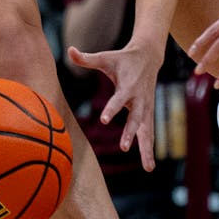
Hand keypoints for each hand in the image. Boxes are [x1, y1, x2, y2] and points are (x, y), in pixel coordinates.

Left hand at [66, 41, 162, 170]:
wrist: (149, 56)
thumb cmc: (122, 58)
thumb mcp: (105, 57)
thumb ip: (87, 58)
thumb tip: (69, 49)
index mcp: (128, 85)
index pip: (119, 99)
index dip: (112, 109)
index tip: (104, 120)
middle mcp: (139, 98)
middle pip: (136, 118)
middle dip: (130, 133)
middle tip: (124, 147)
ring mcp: (146, 107)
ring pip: (147, 130)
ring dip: (147, 148)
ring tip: (148, 168)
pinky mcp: (148, 113)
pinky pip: (149, 132)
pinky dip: (149, 148)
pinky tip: (149, 165)